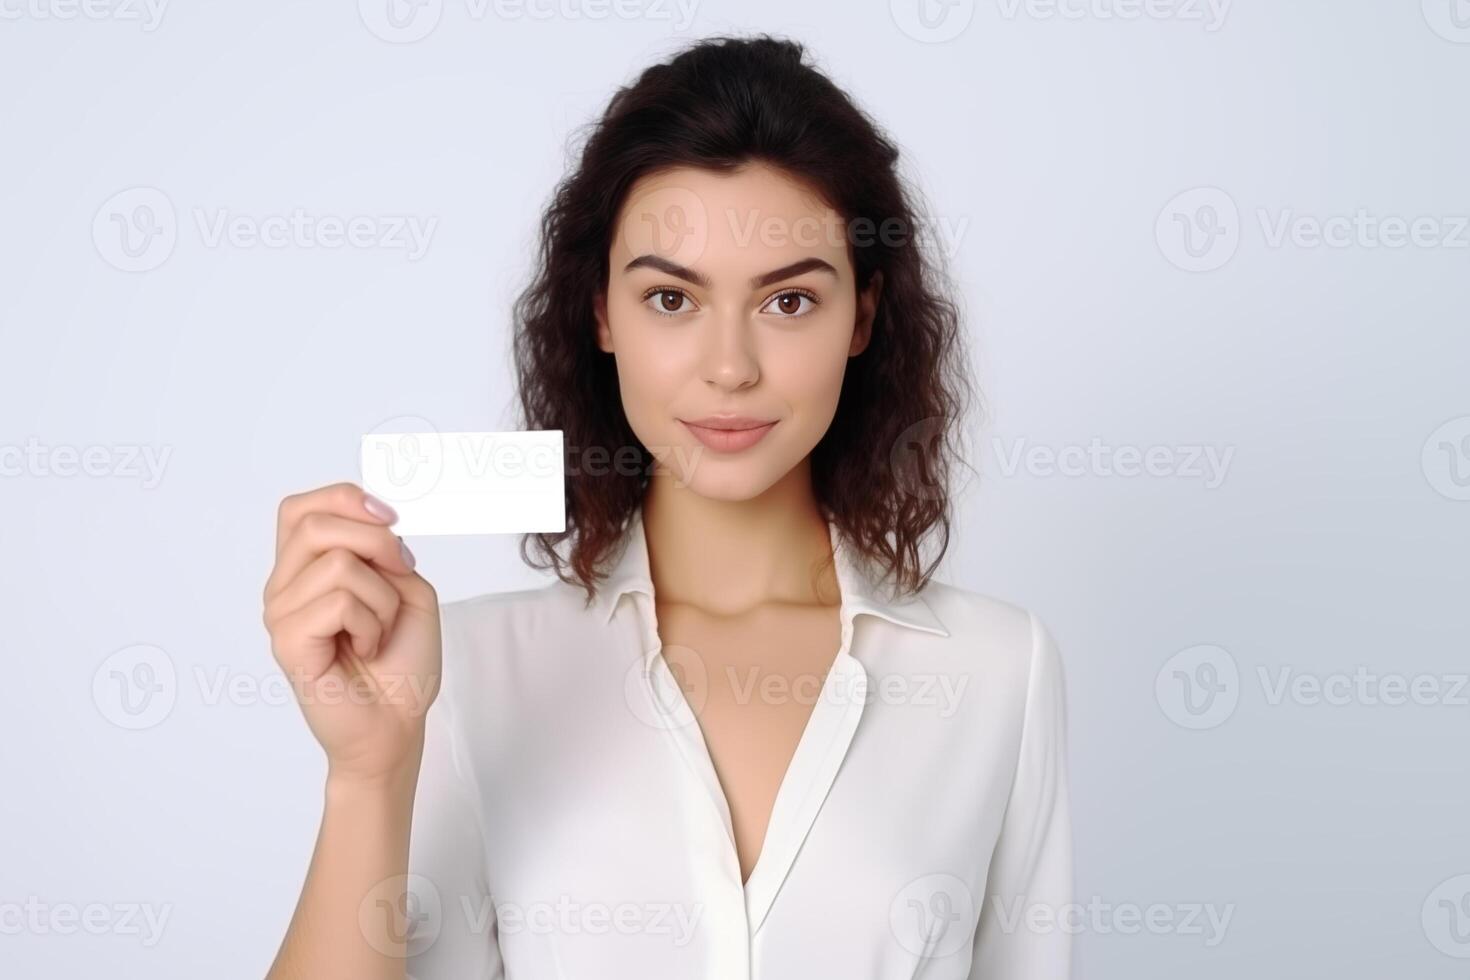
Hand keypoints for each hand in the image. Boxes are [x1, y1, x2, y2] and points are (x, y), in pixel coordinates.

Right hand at [262, 481, 440, 783]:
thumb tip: (374, 523)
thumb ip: (386, 550)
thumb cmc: (400, 662)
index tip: (390, 519)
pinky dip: (371, 623)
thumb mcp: (407, 587)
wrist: (397, 723)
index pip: (300, 508)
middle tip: (400, 574)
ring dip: (381, 598)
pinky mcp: (287, 643)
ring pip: (337, 564)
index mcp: (306, 570)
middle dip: (375, 540)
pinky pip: (338, 602)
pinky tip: (365, 649)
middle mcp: (285, 588)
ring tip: (377, 631)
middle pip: (315, 523)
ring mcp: (280, 615)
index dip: (345, 499)